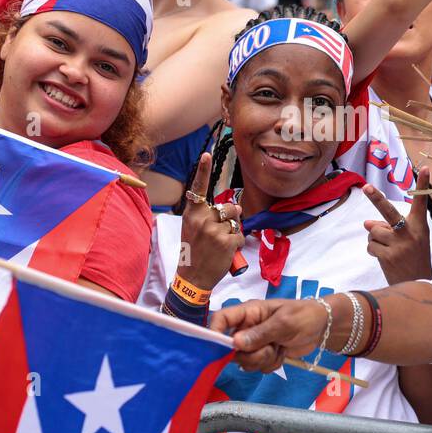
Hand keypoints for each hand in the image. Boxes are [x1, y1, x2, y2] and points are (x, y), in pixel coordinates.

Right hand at [176, 154, 243, 289]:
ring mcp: (214, 230)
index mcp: (191, 214)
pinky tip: (226, 252)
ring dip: (234, 230)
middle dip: (231, 217)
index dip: (202, 170)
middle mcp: (202, 219)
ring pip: (236, 220)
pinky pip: (240, 235)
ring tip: (221, 243)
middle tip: (219, 233)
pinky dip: (237, 243)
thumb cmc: (194, 252)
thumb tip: (236, 208)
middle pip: (229, 207)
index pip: (197, 188)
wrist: (192, 278)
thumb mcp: (193, 230)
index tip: (206, 154)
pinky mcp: (227, 242)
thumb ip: (209, 216)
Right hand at [210, 297, 328, 373]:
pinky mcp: (263, 355)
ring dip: (263, 360)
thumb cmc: (304, 316)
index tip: (220, 348)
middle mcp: (247, 328)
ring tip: (279, 348)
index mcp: (248, 312)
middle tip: (269, 348)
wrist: (322, 327)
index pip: (221, 319)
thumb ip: (260, 333)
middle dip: (250, 354)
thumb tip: (235, 343)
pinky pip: (258, 367)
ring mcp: (255, 343)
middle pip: (231, 348)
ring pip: (245, 361)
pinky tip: (282, 353)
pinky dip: (271, 364)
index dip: (214, 332)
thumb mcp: (284, 322)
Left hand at [363, 167, 431, 284]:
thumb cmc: (414, 258)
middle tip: (366, 187)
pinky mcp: (387, 256)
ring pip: (373, 231)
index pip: (421, 202)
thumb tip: (366, 222)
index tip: (424, 168)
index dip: (422, 185)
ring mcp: (398, 244)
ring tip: (389, 249)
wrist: (418, 285)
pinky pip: (371, 245)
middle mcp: (409, 232)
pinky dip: (374, 250)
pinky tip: (386, 258)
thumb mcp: (408, 240)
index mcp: (419, 226)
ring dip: (376, 238)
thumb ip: (389, 227)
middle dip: (376, 197)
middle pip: (388, 211)